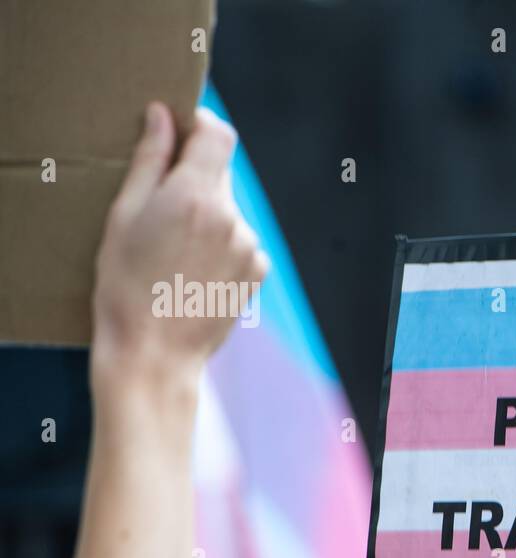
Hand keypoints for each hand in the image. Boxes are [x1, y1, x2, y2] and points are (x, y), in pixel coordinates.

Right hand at [91, 102, 266, 390]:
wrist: (155, 353)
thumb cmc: (127, 284)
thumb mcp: (124, 216)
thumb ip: (150, 160)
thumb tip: (163, 116)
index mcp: (197, 196)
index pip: (219, 134)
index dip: (199, 126)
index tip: (179, 133)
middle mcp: (233, 218)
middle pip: (221, 174)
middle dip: (194, 179)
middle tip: (160, 210)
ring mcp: (251, 246)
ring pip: (229, 211)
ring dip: (208, 217)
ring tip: (174, 253)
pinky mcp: (260, 271)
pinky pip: (241, 241)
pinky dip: (222, 245)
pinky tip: (194, 271)